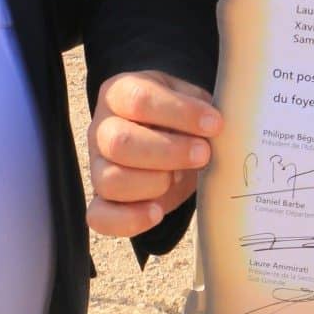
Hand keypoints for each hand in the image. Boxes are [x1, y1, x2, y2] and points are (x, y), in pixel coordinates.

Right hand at [87, 70, 220, 237]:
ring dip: (153, 183)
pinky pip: (99, 216)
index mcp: (119, 93)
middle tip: (203, 154)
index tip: (214, 124)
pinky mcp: (101, 200)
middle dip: (168, 151)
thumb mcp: (190, 100)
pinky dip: (128, 219)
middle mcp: (101, 129)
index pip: (139, 100)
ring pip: (109, 180)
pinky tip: (157, 212)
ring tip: (179, 178)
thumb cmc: (180, 119)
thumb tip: (216, 127)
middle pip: (119, 142)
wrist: (170, 141)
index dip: (180, 113)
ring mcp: (97, 166)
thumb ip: (200, 109)